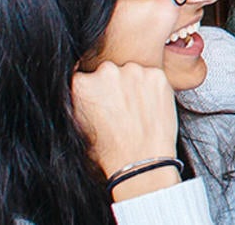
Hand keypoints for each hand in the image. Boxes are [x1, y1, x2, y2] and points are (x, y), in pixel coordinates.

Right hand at [71, 61, 182, 200]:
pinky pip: (153, 78)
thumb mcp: (78, 126)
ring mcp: (133, 71)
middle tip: (122, 110)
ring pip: (132, 73)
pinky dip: (153, 89)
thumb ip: (79, 101)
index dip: (96, 91)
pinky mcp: (156, 75)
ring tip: (137, 112)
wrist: (140, 163)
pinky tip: (150, 109)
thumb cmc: (108, 151)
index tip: (103, 102)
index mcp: (81, 84)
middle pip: (109, 72)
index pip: (85, 76)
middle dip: (113, 86)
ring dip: (134, 86)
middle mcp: (105, 71)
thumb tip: (82, 86)